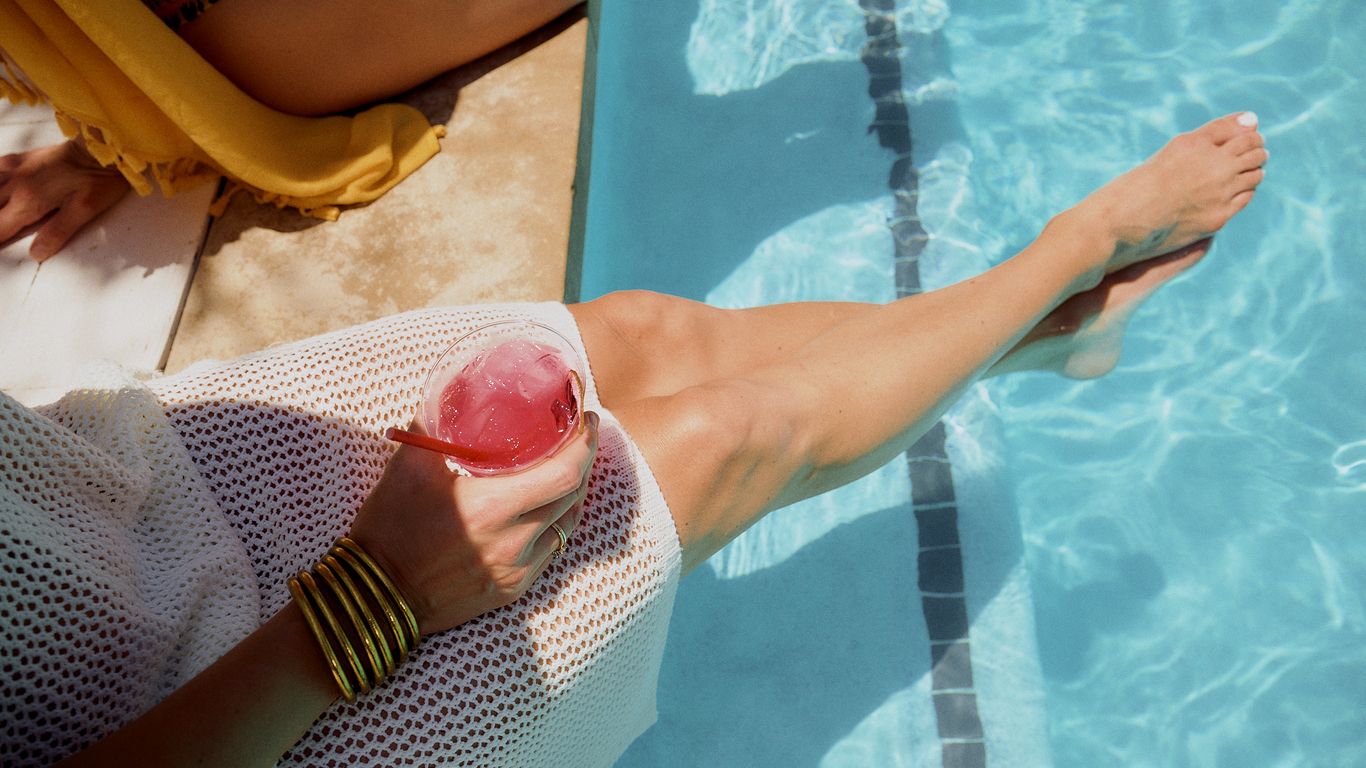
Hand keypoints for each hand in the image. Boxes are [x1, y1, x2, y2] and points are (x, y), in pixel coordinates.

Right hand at [0, 139, 130, 260]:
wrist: (101, 145)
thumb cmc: (98, 178)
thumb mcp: (84, 211)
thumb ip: (58, 232)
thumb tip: (36, 253)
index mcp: (28, 201)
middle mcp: (15, 184)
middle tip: (1, 232)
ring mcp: (15, 169)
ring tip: (0, 212)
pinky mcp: (20, 158)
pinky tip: (0, 187)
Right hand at [348, 412, 599, 633]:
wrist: (375, 598)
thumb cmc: (389, 528)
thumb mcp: (408, 467)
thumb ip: (433, 427)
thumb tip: (451, 393)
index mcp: (491, 507)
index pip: (565, 472)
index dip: (584, 443)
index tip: (587, 417)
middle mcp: (513, 541)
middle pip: (574, 495)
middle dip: (584, 460)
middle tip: (580, 434)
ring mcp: (517, 569)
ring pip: (568, 524)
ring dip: (574, 492)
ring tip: (569, 465)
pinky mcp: (513, 589)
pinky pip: (551, 550)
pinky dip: (556, 522)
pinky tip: (549, 505)